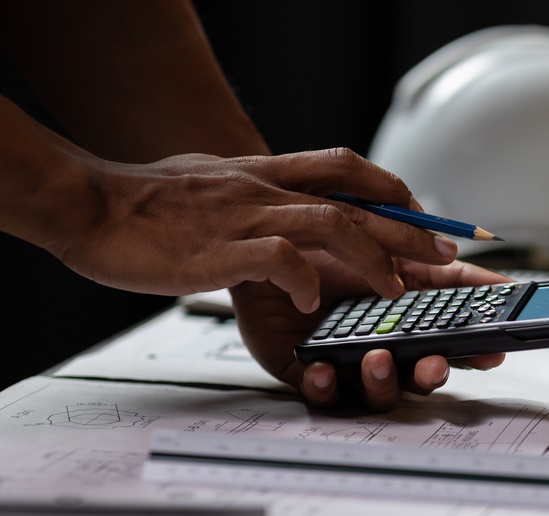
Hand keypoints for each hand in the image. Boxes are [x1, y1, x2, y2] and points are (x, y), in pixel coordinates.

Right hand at [40, 147, 457, 312]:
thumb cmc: (146, 205)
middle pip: (355, 200)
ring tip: (396, 288)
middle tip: (444, 252)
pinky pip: (280, 257)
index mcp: (263, 173)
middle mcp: (264, 189)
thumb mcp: (214, 183)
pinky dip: (306, 277)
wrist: (88, 205)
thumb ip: (254, 193)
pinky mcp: (222, 250)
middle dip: (407, 228)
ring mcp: (246, 216)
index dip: (391, 188)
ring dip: (374, 256)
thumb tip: (284, 209)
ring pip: (333, 223)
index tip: (424, 213)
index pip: (345, 168)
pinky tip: (314, 298)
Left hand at [232, 255, 506, 410]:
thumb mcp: (400, 251)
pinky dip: (325, 385)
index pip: (453, 347)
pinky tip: (324, 369)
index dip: (474, 354)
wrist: (276, 241)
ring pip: (377, 392)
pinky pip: (322, 393)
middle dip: (431, 374)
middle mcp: (386, 347)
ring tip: (376, 357)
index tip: (492, 352)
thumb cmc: (334, 248)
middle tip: (433, 362)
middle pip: (419, 378)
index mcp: (412, 324)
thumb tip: (502, 282)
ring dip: (382, 380)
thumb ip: (448, 270)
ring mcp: (349, 363)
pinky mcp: (310, 371)